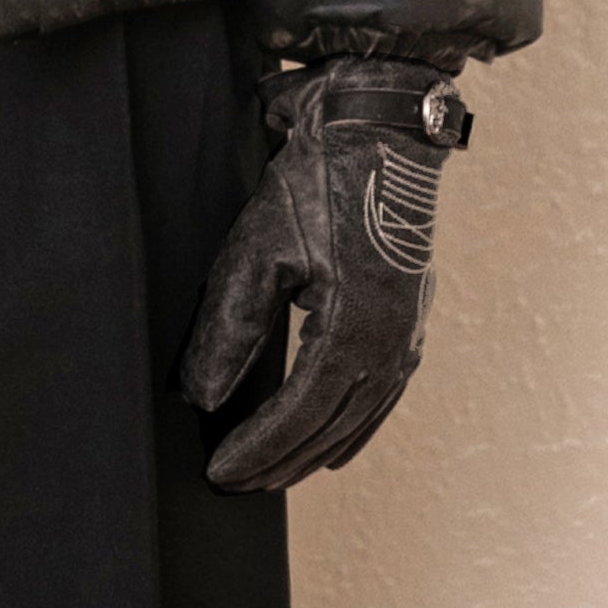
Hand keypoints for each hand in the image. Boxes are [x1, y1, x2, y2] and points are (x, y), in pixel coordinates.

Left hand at [179, 57, 468, 493]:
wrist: (377, 123)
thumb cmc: (316, 177)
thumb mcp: (258, 246)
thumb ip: (230, 325)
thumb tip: (200, 396)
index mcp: (357, 332)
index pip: (300, 414)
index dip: (258, 448)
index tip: (220, 472)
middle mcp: (392, 343)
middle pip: (332, 426)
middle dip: (282, 460)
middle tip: (235, 483)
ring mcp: (406, 329)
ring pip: (359, 415)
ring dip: (315, 449)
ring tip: (275, 473)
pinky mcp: (407, 312)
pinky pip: (382, 391)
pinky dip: (355, 424)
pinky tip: (337, 441)